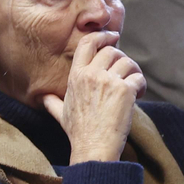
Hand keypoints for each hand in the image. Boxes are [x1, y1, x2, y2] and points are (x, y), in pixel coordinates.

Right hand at [43, 31, 145, 163]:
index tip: (112, 36)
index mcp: (76, 76)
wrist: (93, 148)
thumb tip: (42, 97)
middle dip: (121, 59)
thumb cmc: (78, 133)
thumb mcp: (60, 114)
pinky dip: (141, 85)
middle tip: (125, 72)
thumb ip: (52, 102)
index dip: (102, 35)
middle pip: (112, 51)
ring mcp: (109, 82)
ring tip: (134, 85)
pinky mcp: (125, 91)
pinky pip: (138, 77)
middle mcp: (91, 75)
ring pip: (128, 62)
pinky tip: (138, 95)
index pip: (87, 43)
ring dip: (134, 71)